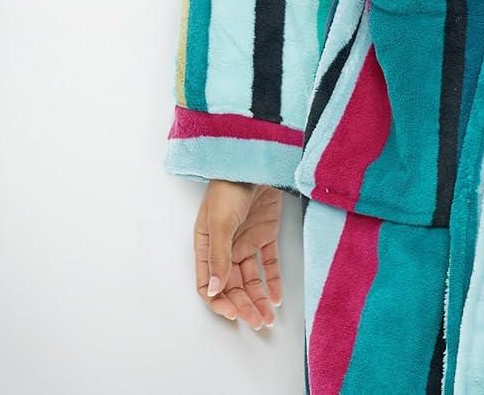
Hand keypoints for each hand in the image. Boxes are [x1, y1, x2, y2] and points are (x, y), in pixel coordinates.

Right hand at [194, 180, 282, 328]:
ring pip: (251, 278)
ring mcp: (246, 240)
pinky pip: (268, 263)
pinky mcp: (266, 233)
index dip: (219, 301)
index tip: (233, 313)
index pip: (208, 284)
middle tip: (257, 322)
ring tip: (268, 318)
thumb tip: (215, 290)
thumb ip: (219, 256)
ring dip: (259, 298)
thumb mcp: (220, 222)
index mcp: (207, 246)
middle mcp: (225, 247)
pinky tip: (277, 296)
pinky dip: (273, 280)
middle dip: (243, 305)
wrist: (256, 160)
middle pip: (232, 285)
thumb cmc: (230, 187)